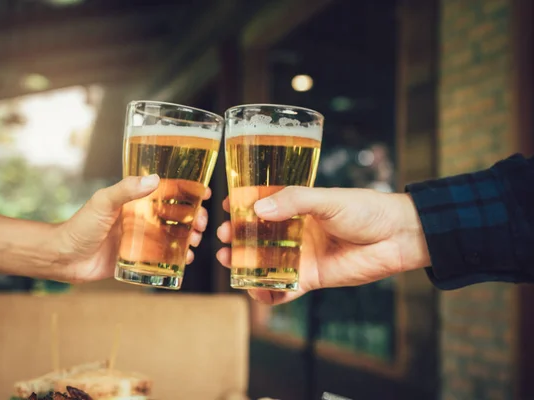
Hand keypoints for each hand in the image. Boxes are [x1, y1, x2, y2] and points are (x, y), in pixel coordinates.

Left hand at [51, 175, 209, 282]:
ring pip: (173, 236)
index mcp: (135, 201)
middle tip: (201, 223)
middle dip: (193, 217)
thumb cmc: (79, 226)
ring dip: (189, 237)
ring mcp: (140, 239)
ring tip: (194, 241)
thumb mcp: (102, 202)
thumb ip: (126, 190)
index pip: (167, 191)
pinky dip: (177, 258)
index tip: (205, 193)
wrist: (63, 258)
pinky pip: (162, 257)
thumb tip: (155, 179)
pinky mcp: (137, 258)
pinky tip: (185, 259)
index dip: (188, 191)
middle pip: (175, 215)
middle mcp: (141, 218)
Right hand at [216, 187, 429, 304]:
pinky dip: (269, 293)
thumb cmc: (365, 210)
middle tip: (222, 236)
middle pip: (258, 236)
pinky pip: (285, 288)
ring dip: (246, 263)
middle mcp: (296, 231)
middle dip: (238, 237)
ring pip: (266, 262)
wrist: (397, 237)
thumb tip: (258, 208)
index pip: (263, 205)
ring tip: (228, 261)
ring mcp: (302, 255)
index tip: (224, 206)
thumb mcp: (328, 199)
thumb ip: (295, 201)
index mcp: (298, 207)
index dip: (242, 206)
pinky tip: (256, 292)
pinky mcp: (312, 278)